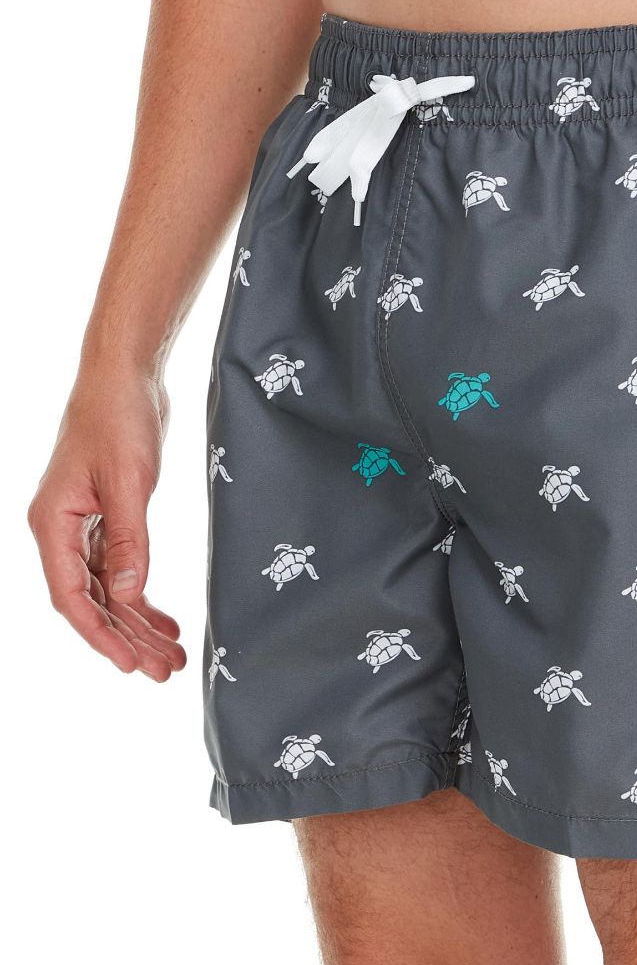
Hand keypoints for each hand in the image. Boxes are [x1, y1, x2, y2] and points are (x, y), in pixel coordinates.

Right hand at [28, 373, 185, 679]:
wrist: (125, 377)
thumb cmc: (119, 419)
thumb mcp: (128, 481)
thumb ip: (128, 540)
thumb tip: (129, 595)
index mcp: (52, 524)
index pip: (72, 597)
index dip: (101, 635)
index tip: (131, 665)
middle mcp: (61, 530)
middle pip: (93, 600)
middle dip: (128, 638)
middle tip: (166, 671)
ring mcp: (83, 525)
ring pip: (109, 588)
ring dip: (138, 622)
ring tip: (173, 654)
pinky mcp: (107, 516)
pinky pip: (120, 568)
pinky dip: (142, 594)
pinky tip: (165, 618)